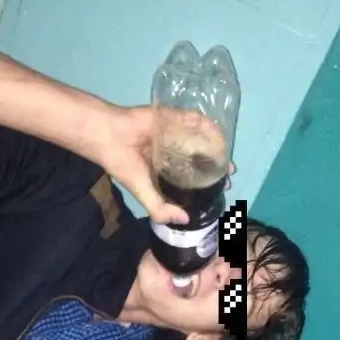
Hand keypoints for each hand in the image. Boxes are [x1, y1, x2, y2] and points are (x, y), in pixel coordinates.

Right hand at [98, 107, 233, 224]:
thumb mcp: (144, 194)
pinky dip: (208, 127)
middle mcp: (173, 153)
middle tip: (229, 173)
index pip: (192, 178)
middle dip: (215, 166)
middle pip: (200, 159)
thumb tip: (186, 221)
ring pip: (201, 141)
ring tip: (227, 156)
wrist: (110, 138)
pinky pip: (194, 121)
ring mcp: (175, 135)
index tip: (221, 189)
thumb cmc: (125, 165)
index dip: (207, 184)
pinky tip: (218, 136)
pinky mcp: (174, 118)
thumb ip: (161, 209)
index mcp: (166, 171)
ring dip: (216, 147)